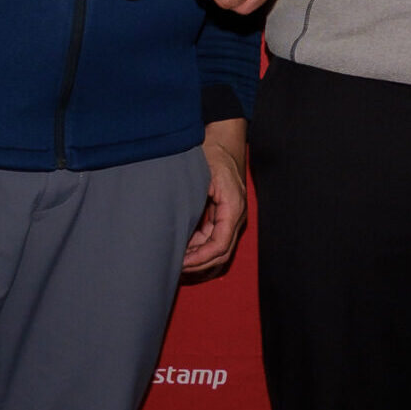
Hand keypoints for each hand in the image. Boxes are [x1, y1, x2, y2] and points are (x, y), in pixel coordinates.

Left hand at [183, 119, 248, 277]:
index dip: (201, 258)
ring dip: (199, 258)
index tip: (182, 262)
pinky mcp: (223, 216)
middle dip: (199, 264)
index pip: (221, 245)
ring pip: (218, 250)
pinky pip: (213, 239)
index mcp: (233, 208)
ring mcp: (231, 218)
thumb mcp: (201, 175)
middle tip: (175, 267)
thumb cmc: (212, 155)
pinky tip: (182, 248)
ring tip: (176, 261)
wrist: (222, 142)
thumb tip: (179, 229)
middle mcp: (235, 216)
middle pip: (221, 253)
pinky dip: (199, 248)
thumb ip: (195, 201)